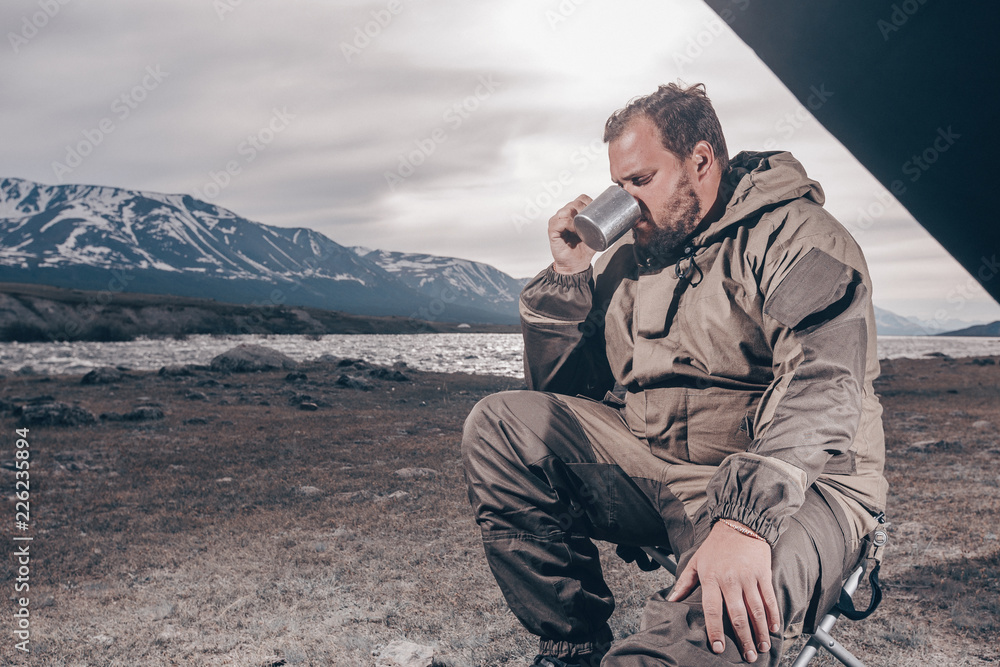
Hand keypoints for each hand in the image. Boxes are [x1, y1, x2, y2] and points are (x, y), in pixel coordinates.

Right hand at [548, 194, 596, 274]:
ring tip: (582, 226)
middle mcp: (564, 215)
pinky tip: (574, 229)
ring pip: (566, 210)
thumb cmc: (584, 249)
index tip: (596, 210)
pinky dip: (568, 223)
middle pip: (573, 203)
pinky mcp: (552, 230)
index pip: (580, 199)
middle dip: (583, 208)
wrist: (576, 265)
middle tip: (591, 219)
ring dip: (575, 216)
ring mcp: (557, 222)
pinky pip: (559, 222)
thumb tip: (622, 218)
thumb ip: (603, 225)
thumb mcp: (596, 235)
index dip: (588, 201)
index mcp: (574, 213)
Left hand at [667, 521, 779, 662]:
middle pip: (737, 615)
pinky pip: (769, 598)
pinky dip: (773, 614)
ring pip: (756, 610)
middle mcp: (730, 580)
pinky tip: (775, 628)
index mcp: (711, 578)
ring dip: (761, 631)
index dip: (715, 631)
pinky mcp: (763, 573)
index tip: (718, 649)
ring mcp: (748, 577)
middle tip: (749, 657)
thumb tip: (670, 600)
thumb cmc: (715, 545)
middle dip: (744, 639)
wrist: (739, 523)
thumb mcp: (696, 561)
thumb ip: (684, 582)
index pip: (713, 610)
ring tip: (763, 647)